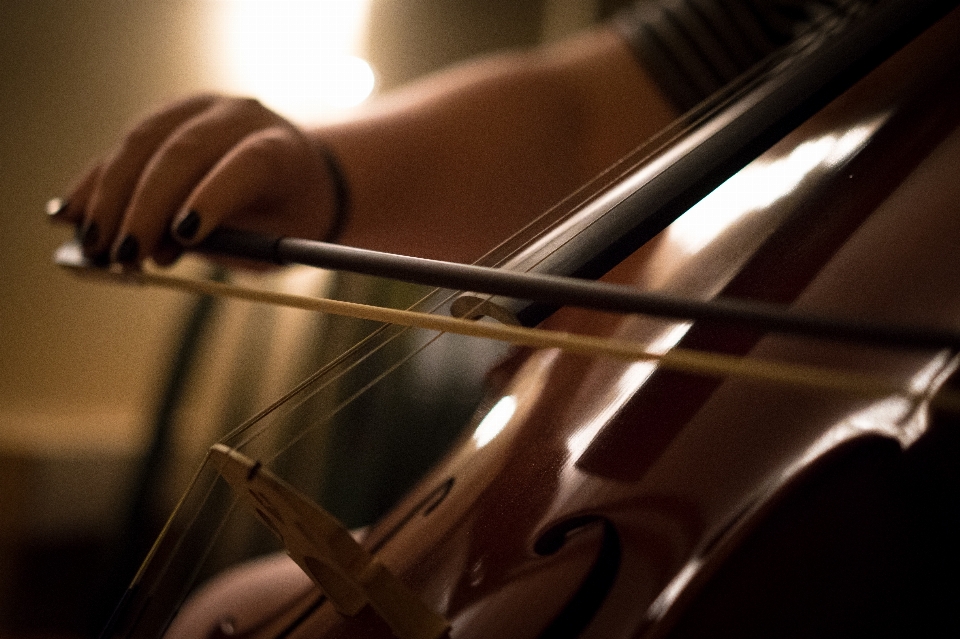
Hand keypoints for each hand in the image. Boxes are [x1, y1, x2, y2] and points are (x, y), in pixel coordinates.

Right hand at [50, 94, 337, 264]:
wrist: (295, 176)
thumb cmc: (288, 214)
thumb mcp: (275, 238)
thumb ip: (225, 240)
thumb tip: (152, 251)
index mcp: (280, 148)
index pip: (246, 163)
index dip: (212, 197)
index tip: (183, 236)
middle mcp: (239, 117)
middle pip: (183, 152)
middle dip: (146, 207)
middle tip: (122, 256)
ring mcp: (198, 109)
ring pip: (143, 142)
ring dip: (111, 197)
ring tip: (94, 246)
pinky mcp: (166, 116)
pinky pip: (123, 147)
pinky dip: (96, 183)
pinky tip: (71, 215)